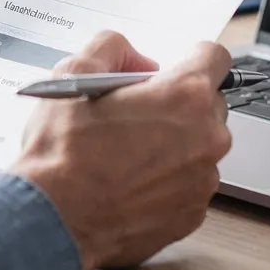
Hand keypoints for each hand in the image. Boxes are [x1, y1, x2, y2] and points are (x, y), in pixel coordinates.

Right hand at [10, 32, 232, 269]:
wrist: (53, 220)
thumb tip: (138, 60)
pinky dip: (168, 182)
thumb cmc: (63, 153)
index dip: (192, 58)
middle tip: (137, 116)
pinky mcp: (192, 214)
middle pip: (208, 105)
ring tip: (128, 155)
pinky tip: (132, 184)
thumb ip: (113, 48)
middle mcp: (206, 138)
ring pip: (200, 148)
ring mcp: (203, 180)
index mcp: (186, 96)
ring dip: (175, 146)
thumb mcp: (74, 73)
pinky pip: (189, 185)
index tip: (176, 69)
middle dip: (179, 105)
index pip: (216, 58)